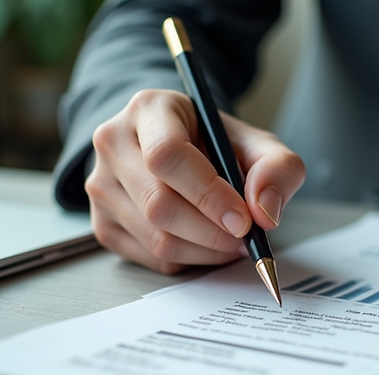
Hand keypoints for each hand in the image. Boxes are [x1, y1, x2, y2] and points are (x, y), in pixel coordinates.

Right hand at [85, 89, 304, 273]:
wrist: (183, 150)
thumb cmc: (216, 145)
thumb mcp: (258, 144)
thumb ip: (277, 169)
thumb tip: (264, 211)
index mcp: (148, 109)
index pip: (167, 156)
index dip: (208, 194)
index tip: (243, 219)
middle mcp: (113, 143)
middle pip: (159, 204)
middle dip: (213, 232)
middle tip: (246, 237)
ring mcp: (101, 186)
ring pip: (156, 238)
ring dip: (206, 251)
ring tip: (232, 240)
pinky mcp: (103, 224)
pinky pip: (150, 258)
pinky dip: (190, 261)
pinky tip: (207, 244)